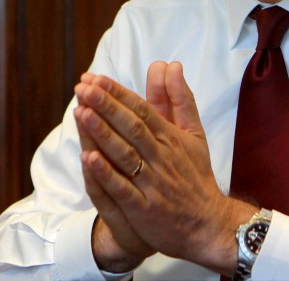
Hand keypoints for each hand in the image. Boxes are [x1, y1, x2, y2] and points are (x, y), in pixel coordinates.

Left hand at [74, 64, 255, 273]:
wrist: (208, 224)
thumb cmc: (195, 175)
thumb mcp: (194, 134)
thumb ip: (180, 99)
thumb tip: (173, 65)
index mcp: (170, 138)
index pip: (142, 109)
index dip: (118, 93)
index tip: (96, 79)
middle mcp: (161, 157)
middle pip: (132, 127)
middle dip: (106, 105)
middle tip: (84, 87)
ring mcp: (152, 184)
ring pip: (125, 154)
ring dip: (102, 133)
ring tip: (81, 111)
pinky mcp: (144, 209)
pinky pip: (122, 189)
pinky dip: (105, 173)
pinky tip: (88, 157)